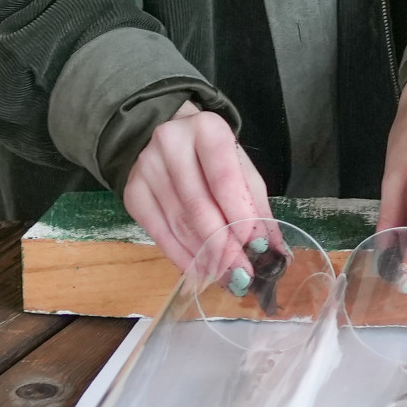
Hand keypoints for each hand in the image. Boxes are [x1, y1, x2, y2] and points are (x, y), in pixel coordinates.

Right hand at [121, 107, 275, 277]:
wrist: (169, 138)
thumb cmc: (213, 156)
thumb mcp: (241, 169)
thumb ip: (257, 207)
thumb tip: (274, 251)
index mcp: (206, 129)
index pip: (224, 178)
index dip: (240, 215)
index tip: (256, 246)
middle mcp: (171, 143)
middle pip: (199, 205)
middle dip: (223, 245)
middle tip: (242, 273)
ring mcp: (147, 167)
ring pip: (179, 222)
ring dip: (204, 256)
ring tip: (226, 276)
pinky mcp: (132, 191)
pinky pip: (157, 232)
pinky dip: (181, 256)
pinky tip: (199, 270)